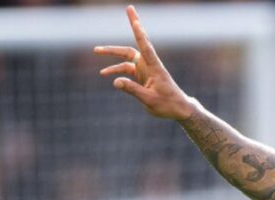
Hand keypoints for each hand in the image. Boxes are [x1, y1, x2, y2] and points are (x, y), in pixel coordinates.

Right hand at [94, 5, 193, 119]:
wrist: (178, 109)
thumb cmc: (167, 104)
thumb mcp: (149, 100)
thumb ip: (132, 90)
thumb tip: (115, 81)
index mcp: (154, 68)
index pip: (145, 47)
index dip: (139, 33)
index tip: (134, 19)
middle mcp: (149, 65)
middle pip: (133, 47)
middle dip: (129, 30)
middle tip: (123, 16)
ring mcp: (145, 69)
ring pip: (126, 58)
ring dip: (112, 54)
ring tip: (96, 51)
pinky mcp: (142, 75)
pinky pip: (126, 69)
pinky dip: (116, 70)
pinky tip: (105, 74)